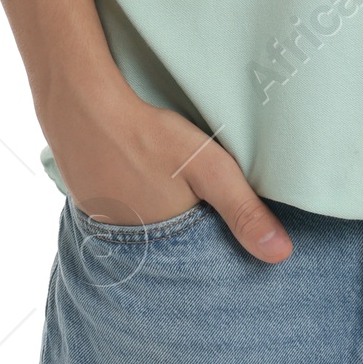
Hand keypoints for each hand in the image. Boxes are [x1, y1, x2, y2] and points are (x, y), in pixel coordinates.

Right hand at [46, 87, 291, 262]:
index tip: (222, 219)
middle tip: (192, 194)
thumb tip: (281, 256)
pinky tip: (137, 176)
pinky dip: (132, 200)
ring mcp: (105, 227)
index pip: (198, 257)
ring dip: (156, 214)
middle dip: (186, 228)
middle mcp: (131, 248)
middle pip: (171, 244)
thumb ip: (244, 211)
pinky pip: (119, 212)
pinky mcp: (88, 204)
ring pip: (144, 228)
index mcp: (165, 246)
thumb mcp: (208, 169)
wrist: (81, 106)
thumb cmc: (149, 136)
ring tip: (165, 185)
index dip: (214, 239)